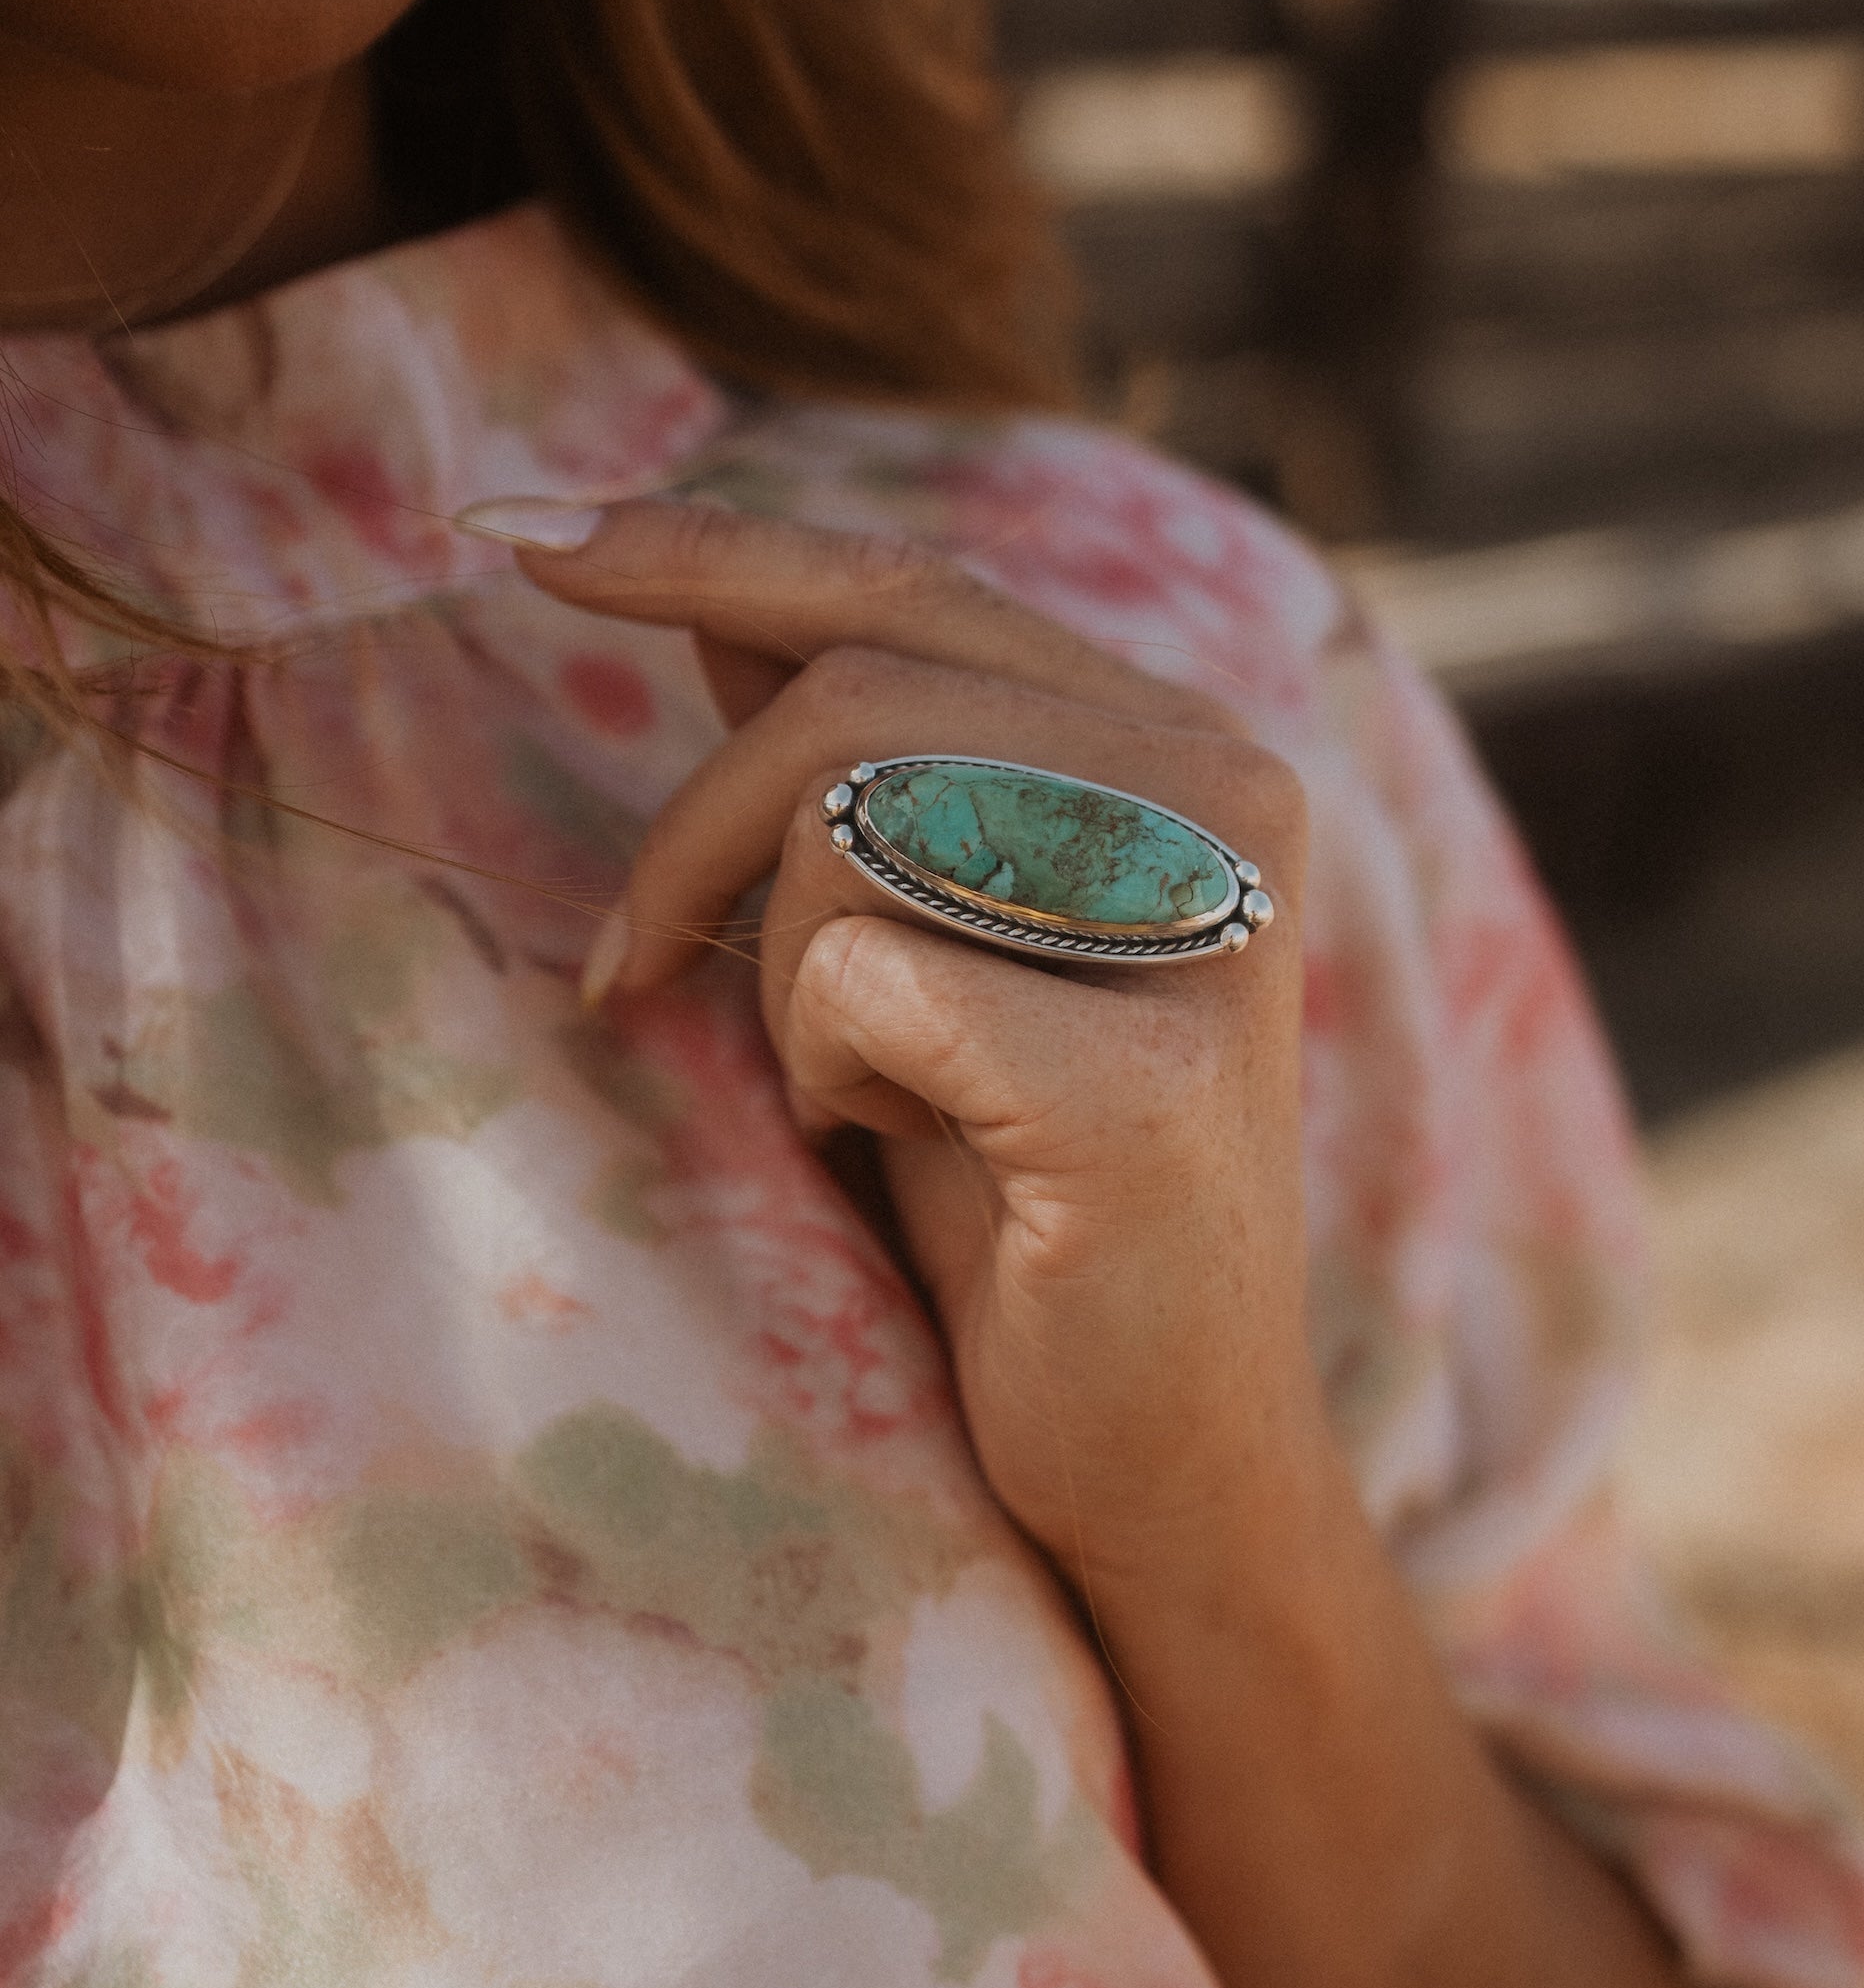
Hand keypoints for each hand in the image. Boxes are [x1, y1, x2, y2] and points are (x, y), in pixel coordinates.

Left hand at [505, 495, 1312, 1630]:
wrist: (1160, 1444)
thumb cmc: (1028, 1195)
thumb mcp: (935, 942)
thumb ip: (866, 766)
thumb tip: (717, 609)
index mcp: (1181, 743)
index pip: (908, 590)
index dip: (703, 551)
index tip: (516, 543)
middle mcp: (1224, 796)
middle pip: (851, 691)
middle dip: (693, 838)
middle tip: (624, 973)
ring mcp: (1204, 933)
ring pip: (847, 821)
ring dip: (784, 980)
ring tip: (858, 1091)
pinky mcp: (1150, 1084)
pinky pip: (866, 983)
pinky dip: (830, 1070)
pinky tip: (899, 1143)